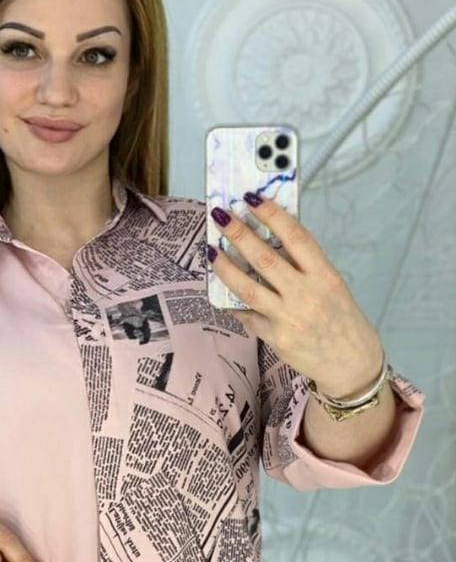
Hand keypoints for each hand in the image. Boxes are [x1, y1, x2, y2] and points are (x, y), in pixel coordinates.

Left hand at [206, 193, 383, 398]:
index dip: (272, 215)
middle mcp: (307, 294)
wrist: (350, 363)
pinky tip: (222, 292)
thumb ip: (303, 266)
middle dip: (239, 234)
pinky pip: (247, 315)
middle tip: (221, 216)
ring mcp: (289, 317)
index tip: (251, 198)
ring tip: (211, 250)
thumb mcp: (330, 285)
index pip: (296, 237)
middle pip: (265, 258)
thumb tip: (268, 240)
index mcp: (324, 275)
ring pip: (247, 287)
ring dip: (225, 266)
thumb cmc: (340, 318)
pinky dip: (233, 303)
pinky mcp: (275, 337)